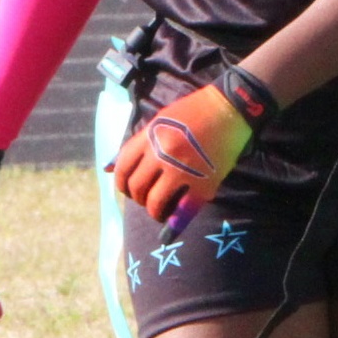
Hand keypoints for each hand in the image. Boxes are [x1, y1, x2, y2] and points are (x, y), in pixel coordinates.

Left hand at [111, 65, 275, 237]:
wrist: (230, 108)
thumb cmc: (194, 112)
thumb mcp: (160, 121)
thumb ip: (137, 144)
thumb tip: (107, 168)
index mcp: (150, 136)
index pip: (122, 167)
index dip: (121, 183)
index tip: (128, 188)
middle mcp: (162, 153)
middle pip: (136, 187)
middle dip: (137, 197)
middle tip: (146, 199)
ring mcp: (182, 170)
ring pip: (154, 203)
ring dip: (153, 211)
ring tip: (159, 210)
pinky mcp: (203, 183)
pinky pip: (182, 211)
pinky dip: (173, 225)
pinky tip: (169, 229)